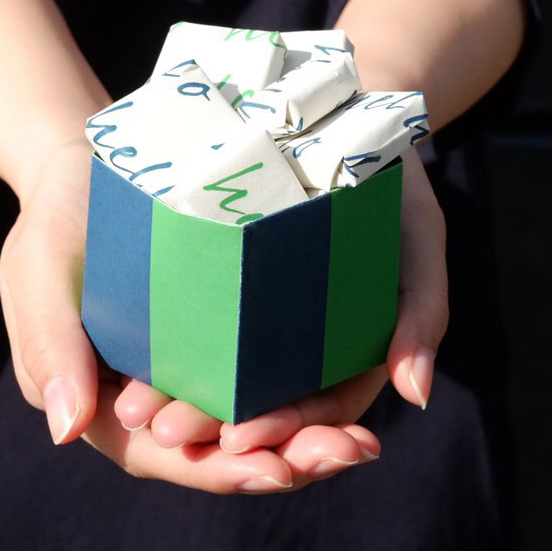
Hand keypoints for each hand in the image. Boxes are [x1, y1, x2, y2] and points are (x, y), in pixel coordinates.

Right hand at [0, 138, 328, 492]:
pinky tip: (359, 386)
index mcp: (104, 408)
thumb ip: (48, 345)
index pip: (167, 457)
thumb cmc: (57, 218)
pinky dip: (307, 390)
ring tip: (362, 441)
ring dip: (308, 437)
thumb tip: (68, 431)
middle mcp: (155, 405)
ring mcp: (194, 374)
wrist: (88, 166)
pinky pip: (270, 378)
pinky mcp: (225, 341)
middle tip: (351, 452)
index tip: (279, 471)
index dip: (222, 471)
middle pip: (223, 454)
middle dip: (287, 461)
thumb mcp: (40, 268)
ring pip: (254, 424)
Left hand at [109, 148, 448, 473]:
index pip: (319, 413)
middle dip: (213, 431)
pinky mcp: (223, 288)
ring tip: (139, 410)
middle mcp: (302, 348)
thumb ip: (422, 314)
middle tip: (166, 432)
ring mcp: (262, 321)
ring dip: (182, 403)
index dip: (282, 432)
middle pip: (261, 408)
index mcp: (353, 355)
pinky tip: (129, 362)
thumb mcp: (419, 239)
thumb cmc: (392, 181)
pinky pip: (195, 331)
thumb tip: (415, 396)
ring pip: (222, 381)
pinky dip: (168, 351)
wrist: (342, 109)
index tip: (238, 441)